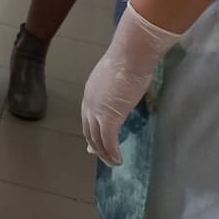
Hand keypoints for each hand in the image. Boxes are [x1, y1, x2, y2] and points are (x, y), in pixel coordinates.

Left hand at [81, 4, 180, 166]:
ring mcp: (98, 111)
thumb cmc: (129, 61)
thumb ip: (115, 90)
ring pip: (97, 139)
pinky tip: (119, 161)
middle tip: (103, 157)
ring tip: (113, 163)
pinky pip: (109, 141)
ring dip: (105, 153)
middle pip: (89, 130)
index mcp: (91, 92)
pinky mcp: (109, 117)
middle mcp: (89, 102)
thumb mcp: (118, 78)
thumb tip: (122, 95)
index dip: (91, 131)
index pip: (87, 116)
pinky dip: (112, 153)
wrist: (130, 56)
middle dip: (95, 145)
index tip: (93, 142)